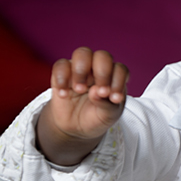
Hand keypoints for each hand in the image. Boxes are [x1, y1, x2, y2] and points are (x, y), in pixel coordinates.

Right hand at [37, 47, 128, 164]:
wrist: (76, 127)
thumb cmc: (97, 116)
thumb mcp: (107, 116)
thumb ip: (107, 105)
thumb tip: (96, 91)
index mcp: (114, 77)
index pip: (120, 69)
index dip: (118, 81)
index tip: (114, 99)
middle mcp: (98, 68)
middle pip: (102, 56)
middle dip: (102, 72)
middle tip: (100, 92)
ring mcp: (80, 69)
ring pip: (82, 53)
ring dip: (82, 70)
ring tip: (79, 90)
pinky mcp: (62, 73)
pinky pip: (60, 65)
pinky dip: (62, 78)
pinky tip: (64, 95)